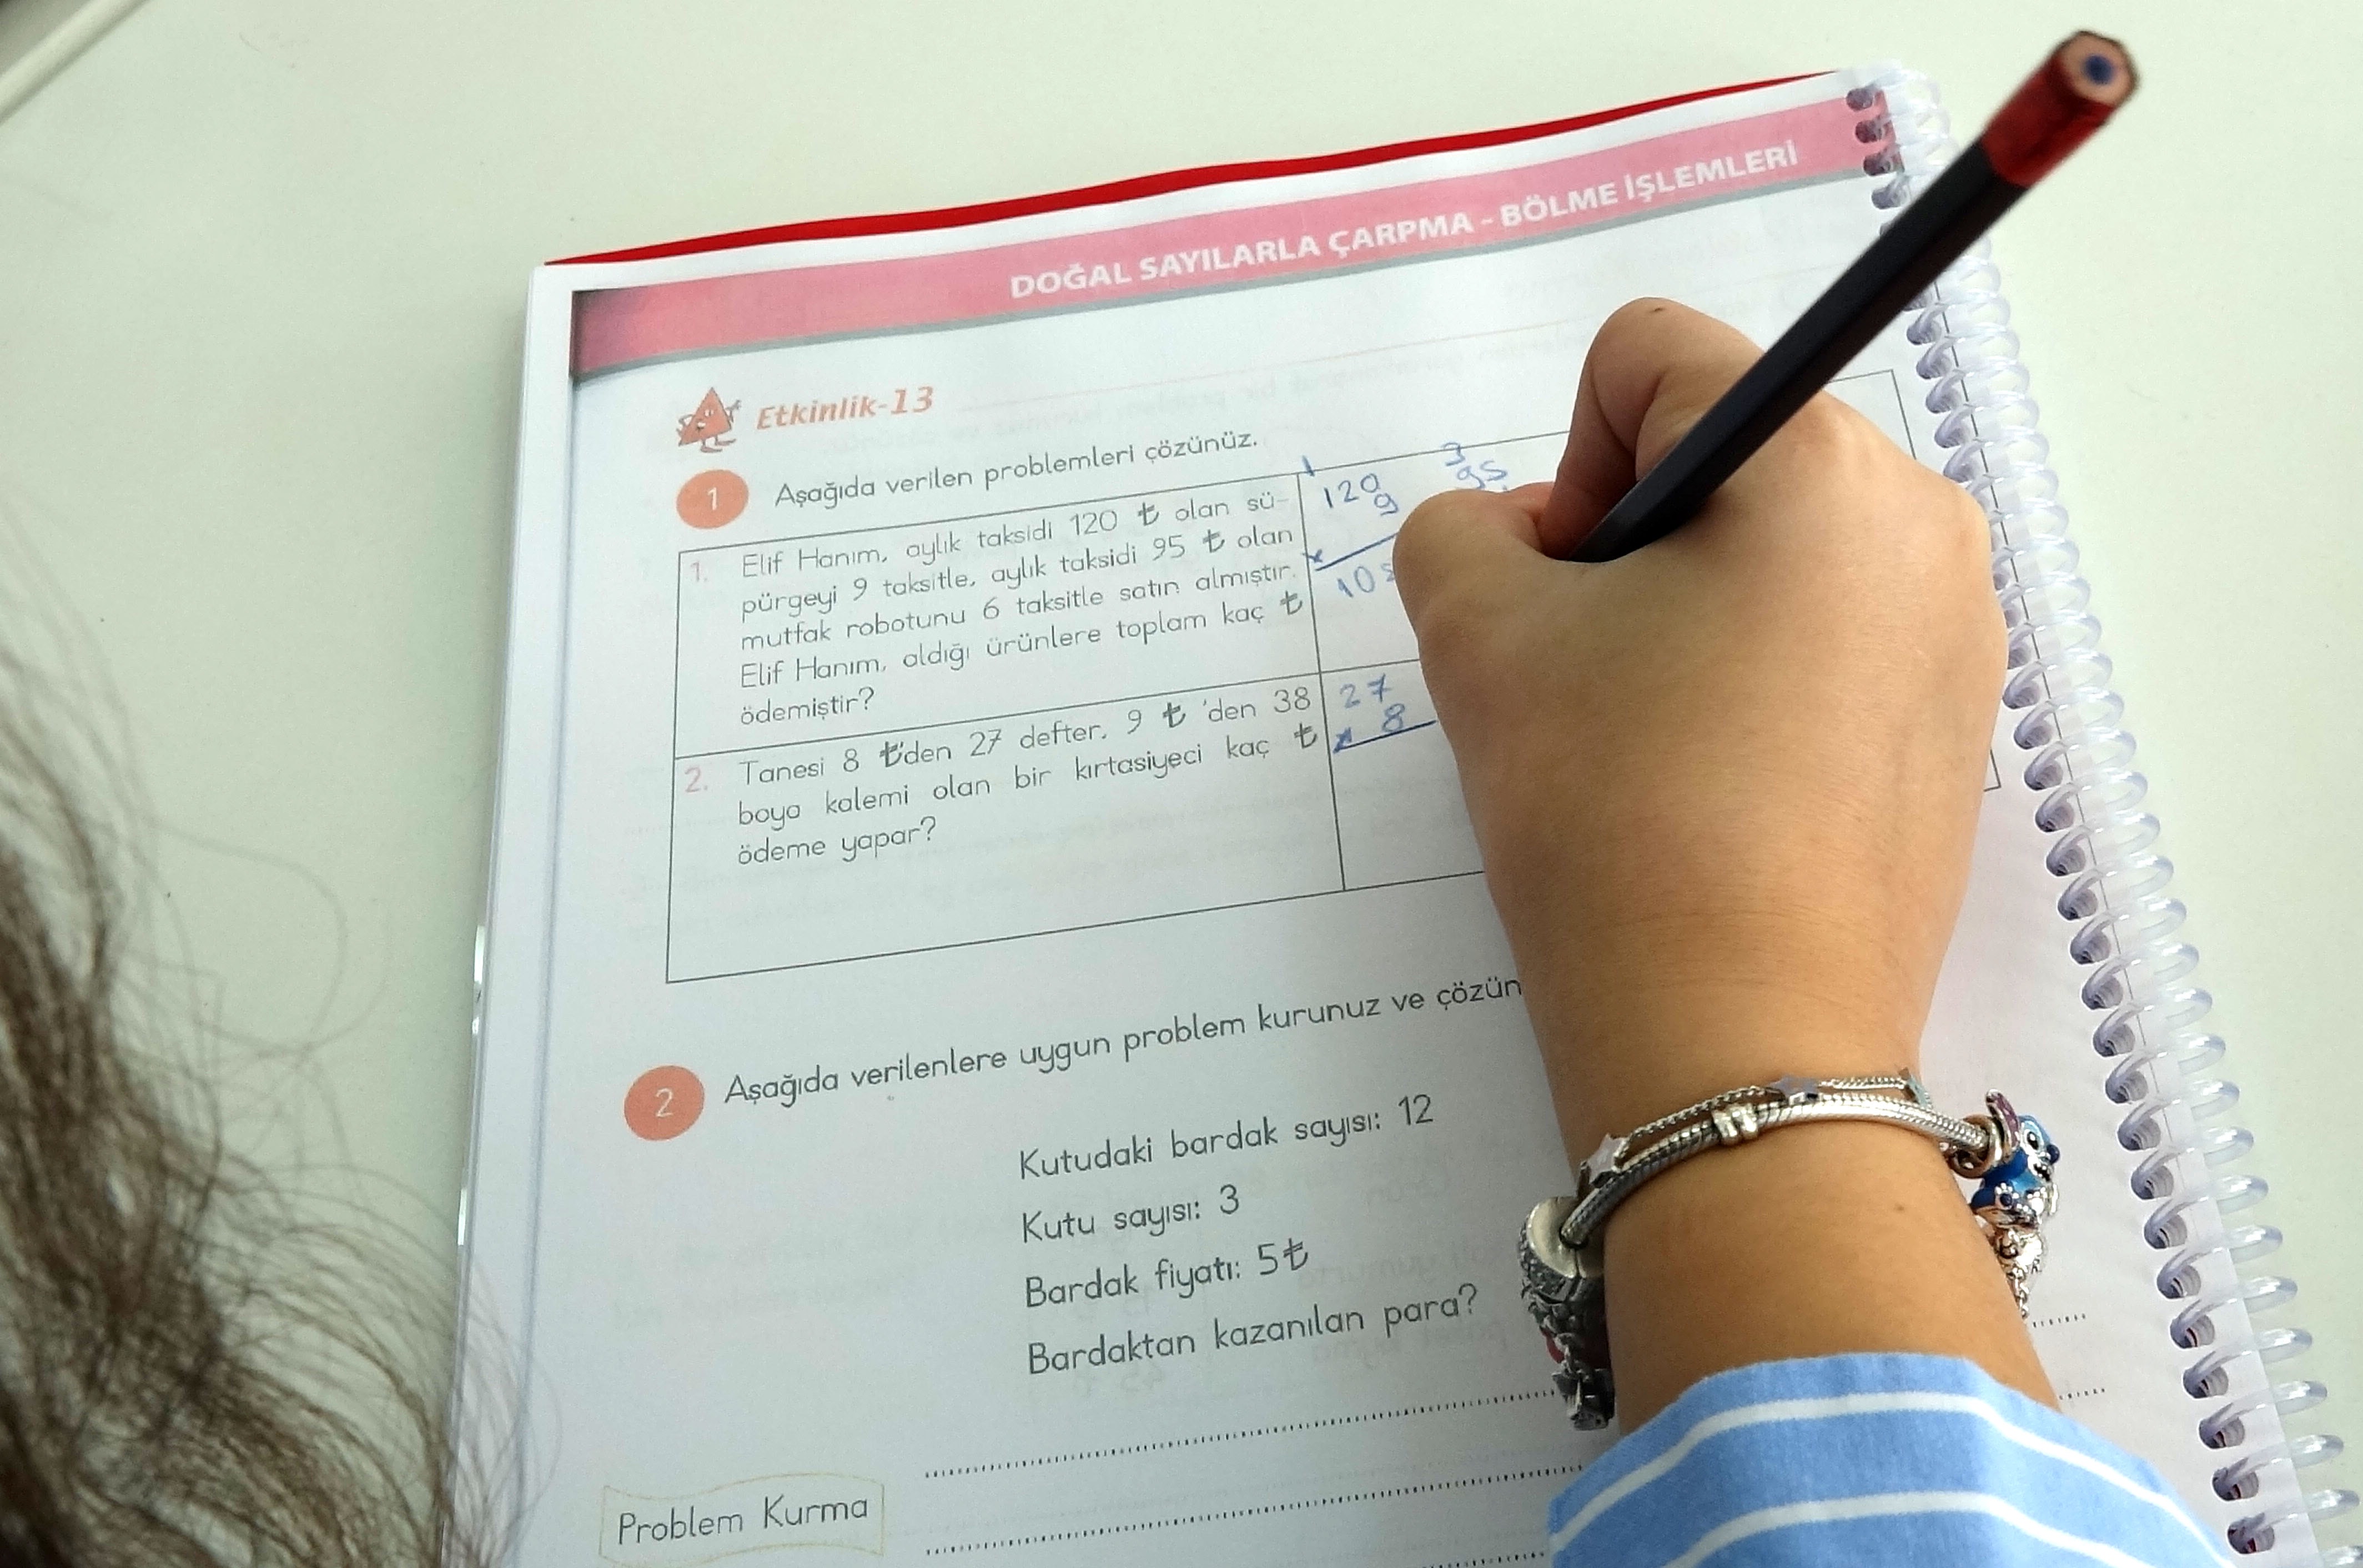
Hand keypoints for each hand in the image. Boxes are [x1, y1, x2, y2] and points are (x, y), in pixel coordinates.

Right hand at [1395, 299, 2043, 1418]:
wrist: (1736, 1042)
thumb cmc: (1612, 814)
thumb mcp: (1478, 640)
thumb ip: (1459, 533)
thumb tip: (1531, 543)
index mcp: (1822, 463)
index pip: (1652, 357)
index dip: (1567, 460)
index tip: (1561, 595)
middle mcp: (1921, 520)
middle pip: (1724, 452)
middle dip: (1630, 543)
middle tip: (1585, 679)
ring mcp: (1960, 629)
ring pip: (1772, 552)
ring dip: (1684, 612)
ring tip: (1645, 744)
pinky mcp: (1959, 726)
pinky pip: (1829, 640)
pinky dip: (1751, 678)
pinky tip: (1712, 787)